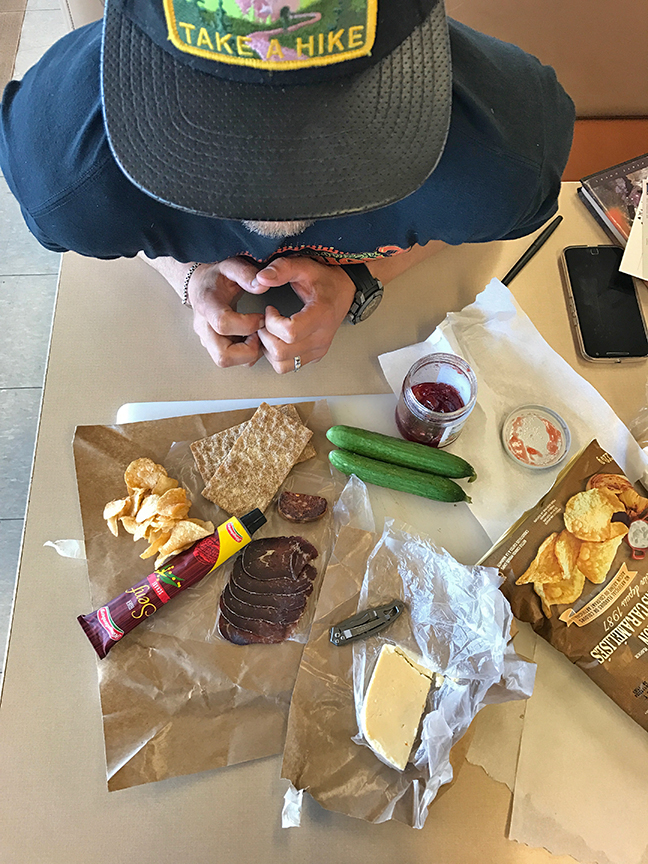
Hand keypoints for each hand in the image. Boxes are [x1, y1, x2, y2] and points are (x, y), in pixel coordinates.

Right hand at [188, 258, 265, 367]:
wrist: (199, 285)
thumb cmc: (216, 276)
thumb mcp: (230, 265)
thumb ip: (246, 273)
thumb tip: (263, 285)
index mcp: (207, 305)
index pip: (224, 324)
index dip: (248, 324)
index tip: (262, 317)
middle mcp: (204, 327)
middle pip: (222, 356)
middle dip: (248, 350)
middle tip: (259, 333)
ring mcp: (206, 340)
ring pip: (226, 361)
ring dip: (247, 354)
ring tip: (256, 334)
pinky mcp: (213, 347)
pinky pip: (231, 360)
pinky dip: (245, 354)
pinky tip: (250, 337)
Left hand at [247, 257, 355, 373]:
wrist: (344, 291)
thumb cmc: (326, 280)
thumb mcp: (305, 266)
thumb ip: (283, 269)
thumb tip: (261, 278)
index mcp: (321, 316)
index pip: (290, 332)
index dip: (272, 322)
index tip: (270, 309)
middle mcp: (321, 338)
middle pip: (281, 352)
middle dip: (266, 336)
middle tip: (266, 321)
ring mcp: (318, 350)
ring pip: (281, 364)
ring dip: (268, 348)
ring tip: (270, 330)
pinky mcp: (314, 356)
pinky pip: (288, 366)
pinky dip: (276, 356)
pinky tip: (277, 339)